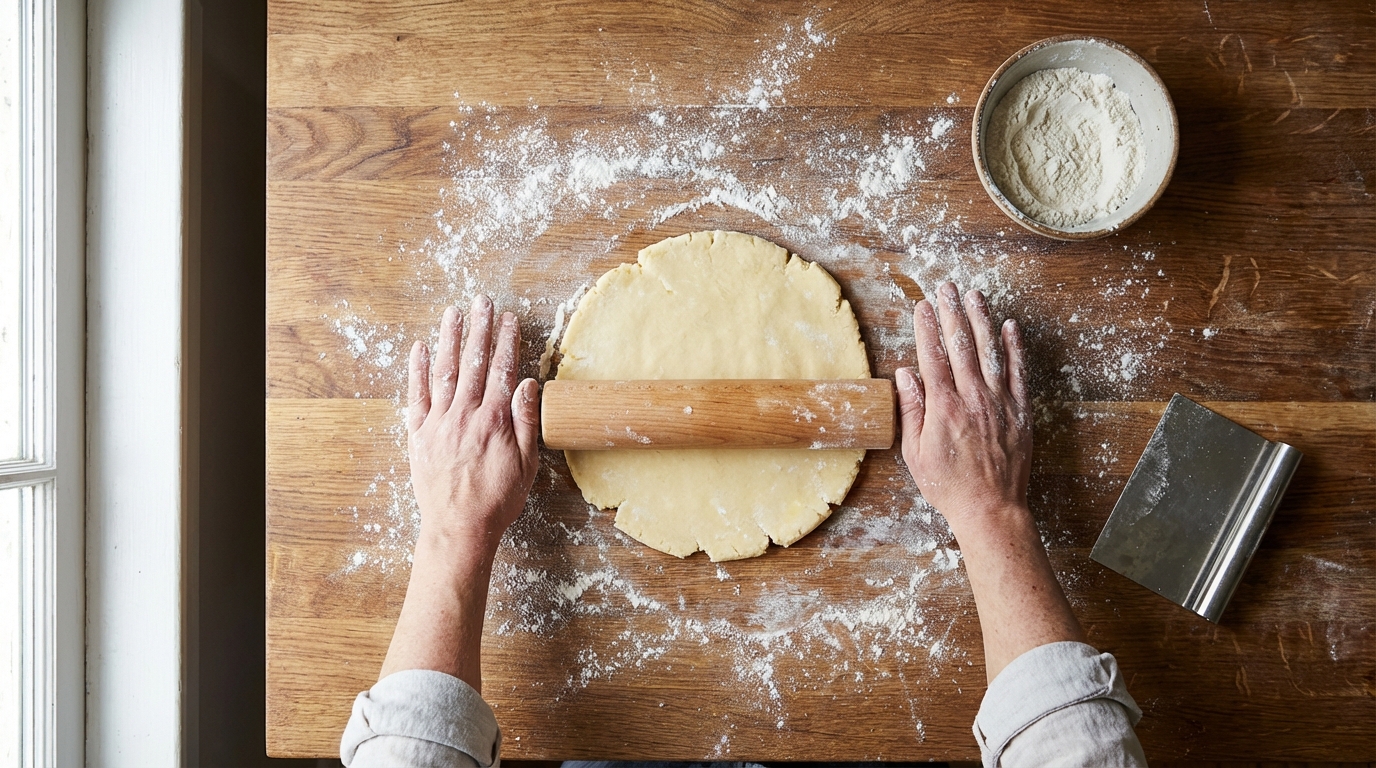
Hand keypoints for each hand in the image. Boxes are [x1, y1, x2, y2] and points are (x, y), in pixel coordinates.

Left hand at [406, 296, 539, 555]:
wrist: (459, 529)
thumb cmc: (497, 501)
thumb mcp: (527, 465)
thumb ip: (527, 421)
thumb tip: (529, 384)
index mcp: (495, 421)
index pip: (503, 371)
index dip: (507, 342)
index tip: (510, 319)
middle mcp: (465, 415)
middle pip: (474, 363)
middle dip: (479, 329)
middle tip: (482, 302)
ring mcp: (439, 423)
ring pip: (445, 372)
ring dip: (449, 339)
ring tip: (453, 313)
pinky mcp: (419, 435)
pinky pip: (416, 396)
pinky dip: (417, 370)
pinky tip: (419, 348)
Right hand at [895, 282, 1030, 534]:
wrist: (991, 509)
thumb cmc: (949, 486)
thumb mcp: (916, 453)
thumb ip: (912, 411)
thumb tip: (905, 375)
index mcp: (943, 408)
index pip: (932, 357)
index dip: (926, 328)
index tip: (922, 306)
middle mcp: (972, 398)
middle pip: (961, 345)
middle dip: (952, 313)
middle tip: (946, 288)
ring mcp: (999, 403)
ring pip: (990, 351)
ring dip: (981, 320)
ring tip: (974, 295)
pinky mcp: (1020, 412)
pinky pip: (1019, 372)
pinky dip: (1015, 348)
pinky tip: (1009, 326)